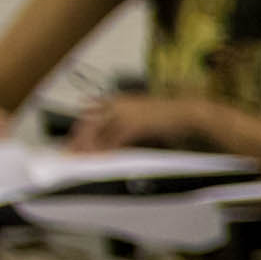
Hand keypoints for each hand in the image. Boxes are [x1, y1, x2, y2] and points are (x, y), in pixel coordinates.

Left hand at [68, 95, 214, 151]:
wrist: (189, 113)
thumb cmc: (170, 117)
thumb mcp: (142, 118)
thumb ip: (125, 126)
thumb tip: (110, 141)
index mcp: (119, 100)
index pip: (90, 113)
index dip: (80, 129)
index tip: (74, 142)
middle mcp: (118, 104)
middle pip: (90, 122)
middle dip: (78, 139)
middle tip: (70, 154)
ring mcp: (125, 113)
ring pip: (98, 132)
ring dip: (88, 147)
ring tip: (81, 159)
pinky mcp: (134, 124)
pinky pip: (113, 140)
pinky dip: (105, 150)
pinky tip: (100, 158)